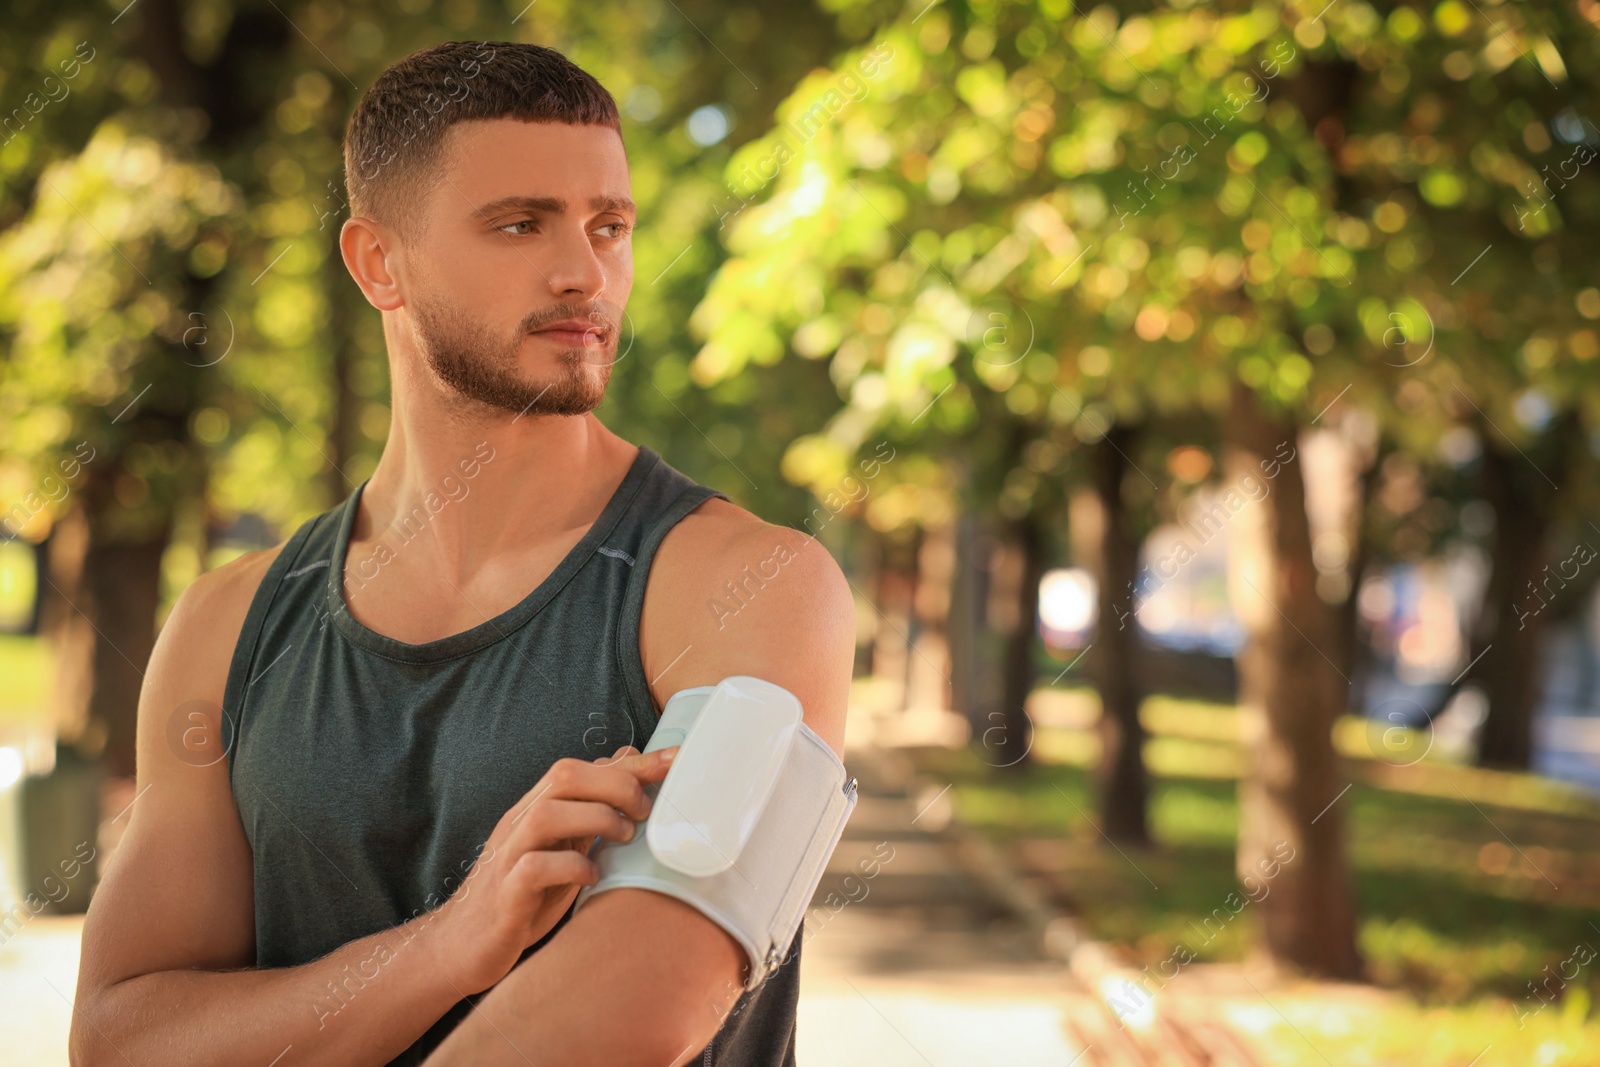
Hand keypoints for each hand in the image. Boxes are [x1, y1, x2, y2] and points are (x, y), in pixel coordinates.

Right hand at [425, 744, 675, 994]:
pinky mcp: (505, 895)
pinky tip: (593, 876)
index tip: (676, 760)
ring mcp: (508, 857)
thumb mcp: (561, 846)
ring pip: (546, 814)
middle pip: (564, 776)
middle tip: (644, 812)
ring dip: (596, 818)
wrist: (463, 946)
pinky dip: (570, 867)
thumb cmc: (522, 894)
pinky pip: (532, 868)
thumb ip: (589, 808)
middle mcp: (519, 824)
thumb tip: (625, 761)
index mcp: (535, 808)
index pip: (582, 767)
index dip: (632, 761)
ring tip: (624, 837)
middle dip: (616, 784)